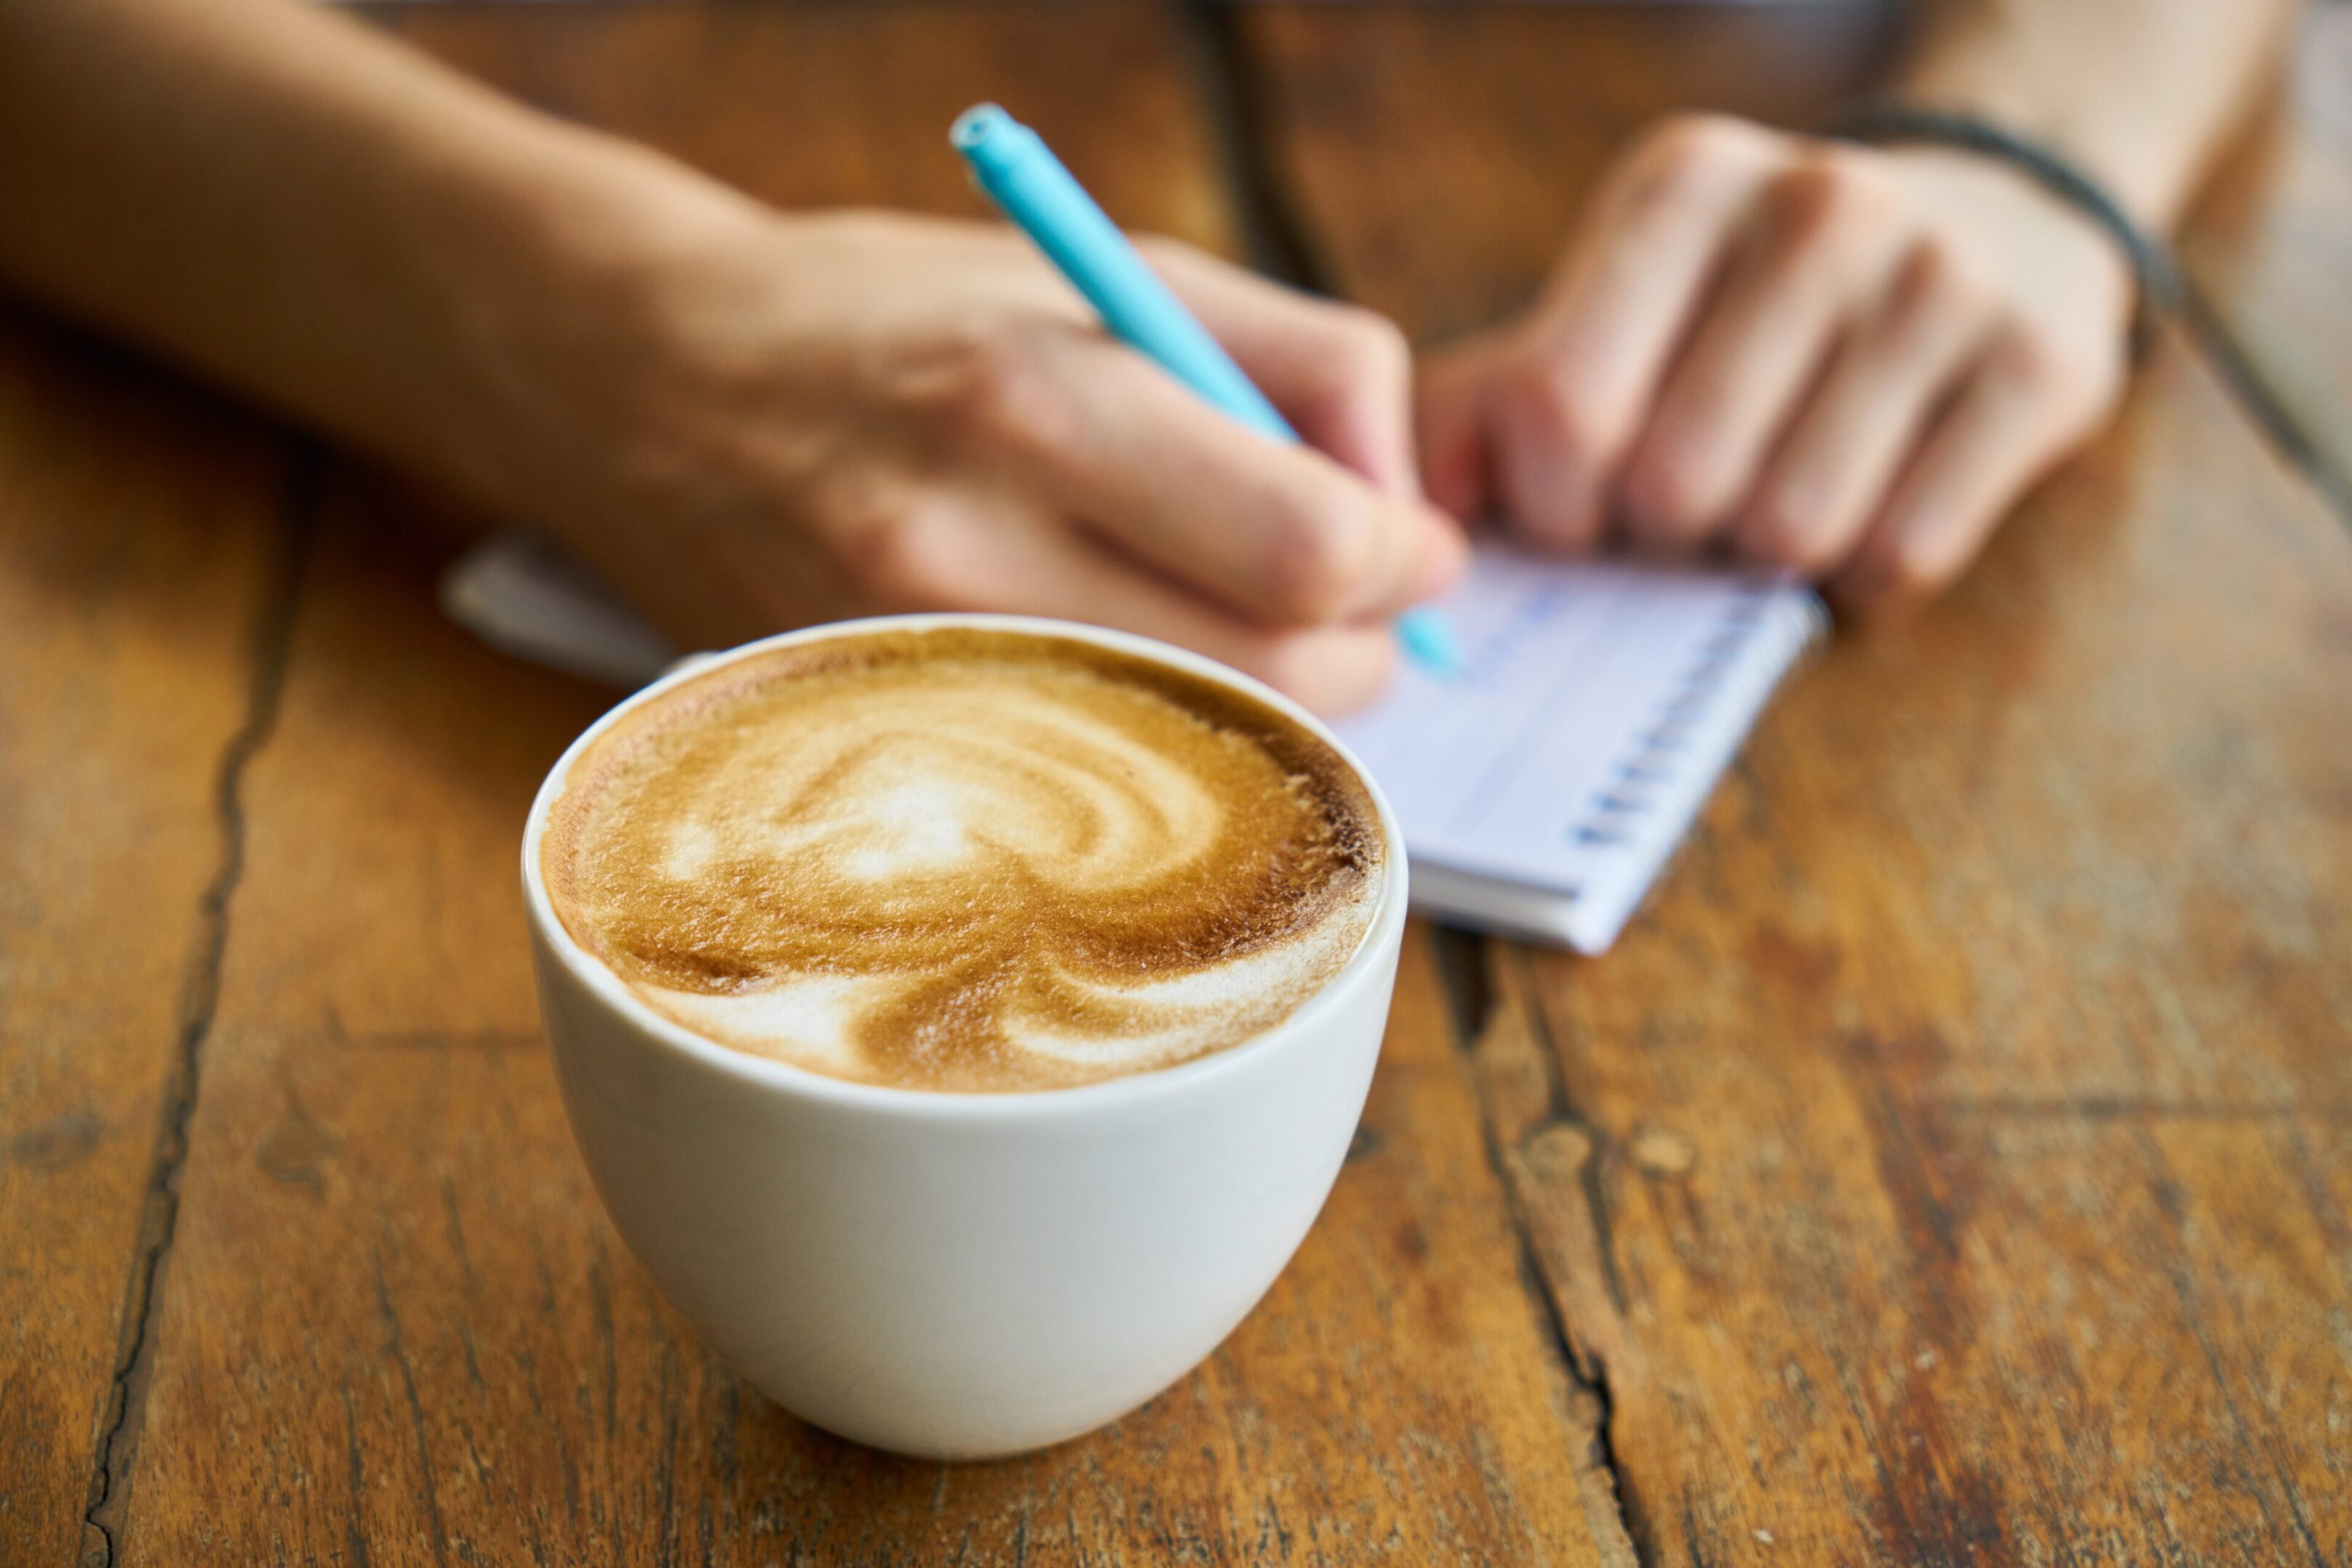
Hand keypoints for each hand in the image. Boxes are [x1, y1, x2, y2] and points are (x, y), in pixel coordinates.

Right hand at [508, 208, 1462, 712]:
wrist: (649, 385)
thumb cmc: (898, 313)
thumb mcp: (1110, 269)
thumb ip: (1301, 363)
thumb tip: (1409, 510)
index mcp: (1032, 399)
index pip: (1302, 546)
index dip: (1399, 558)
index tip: (1410, 544)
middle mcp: (964, 554)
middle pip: (1272, 678)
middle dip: (1359, 648)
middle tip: (1348, 597)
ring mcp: (916, 671)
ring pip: (1197, 753)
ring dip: (1272, 702)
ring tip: (1241, 620)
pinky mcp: (889, 742)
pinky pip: (1094, 787)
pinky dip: (1165, 740)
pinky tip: (1145, 668)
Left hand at [1418, 114, 2134, 616]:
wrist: (1995, 213)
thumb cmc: (1750, 299)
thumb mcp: (1617, 300)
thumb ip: (1491, 399)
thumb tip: (1403, 518)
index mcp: (1683, 188)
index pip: (1562, 407)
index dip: (1555, 506)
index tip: (1579, 511)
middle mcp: (1817, 209)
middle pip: (1676, 484)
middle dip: (1661, 537)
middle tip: (1685, 511)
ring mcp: (1943, 282)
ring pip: (1792, 530)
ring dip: (1761, 560)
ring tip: (1771, 502)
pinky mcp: (2041, 368)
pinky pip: (1903, 555)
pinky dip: (1862, 576)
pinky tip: (1866, 509)